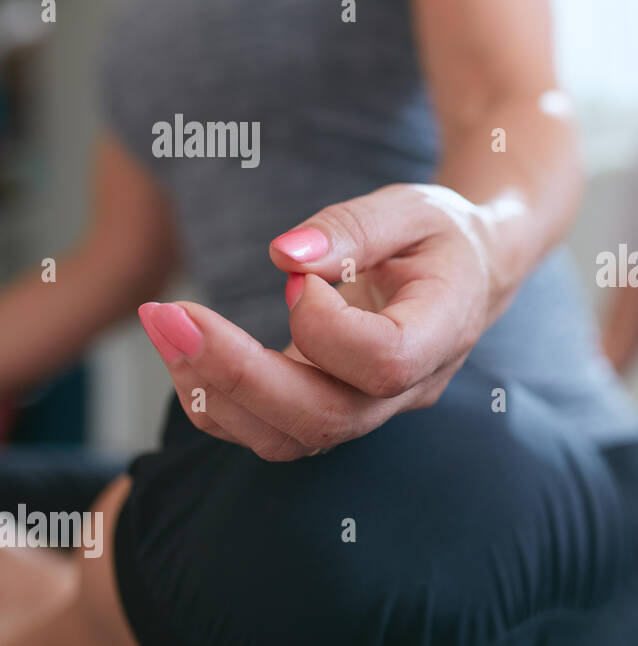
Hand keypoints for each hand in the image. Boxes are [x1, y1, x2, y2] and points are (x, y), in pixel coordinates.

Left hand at [137, 184, 497, 459]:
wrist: (465, 276)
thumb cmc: (440, 237)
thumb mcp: (412, 207)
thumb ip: (355, 226)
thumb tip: (285, 257)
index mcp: (443, 332)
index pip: (385, 362)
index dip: (326, 326)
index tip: (299, 275)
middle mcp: (410, 388)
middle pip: (324, 417)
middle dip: (237, 373)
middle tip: (171, 316)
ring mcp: (370, 410)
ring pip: (289, 438)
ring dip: (214, 391)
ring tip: (164, 325)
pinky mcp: (330, 409)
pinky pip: (267, 431)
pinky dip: (214, 399)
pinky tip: (181, 346)